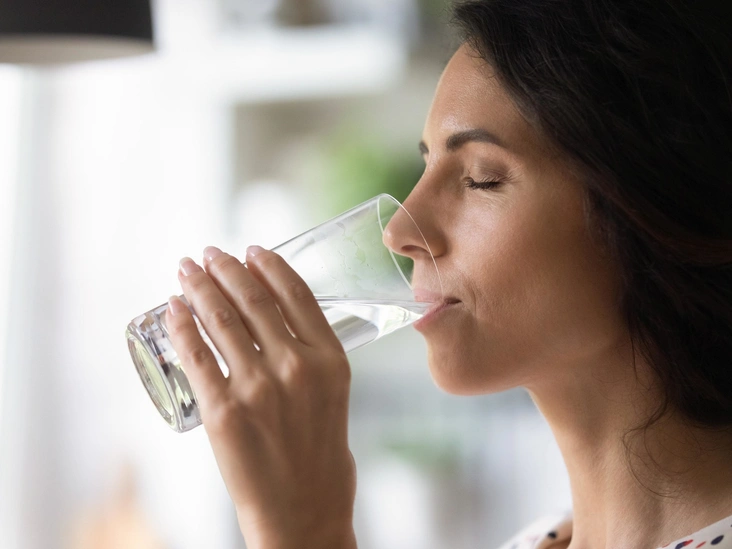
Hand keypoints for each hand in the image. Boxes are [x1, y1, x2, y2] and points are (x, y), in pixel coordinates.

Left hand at [165, 245, 356, 548]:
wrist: (303, 510)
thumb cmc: (320, 453)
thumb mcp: (333, 394)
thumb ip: (312, 355)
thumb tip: (275, 320)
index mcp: (330, 359)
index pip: (296, 293)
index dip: (268, 264)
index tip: (250, 250)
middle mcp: (296, 366)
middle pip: (253, 299)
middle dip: (225, 268)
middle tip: (208, 254)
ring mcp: (258, 388)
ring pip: (221, 320)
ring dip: (199, 287)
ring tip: (187, 270)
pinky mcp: (223, 412)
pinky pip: (195, 356)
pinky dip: (180, 326)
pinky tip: (172, 308)